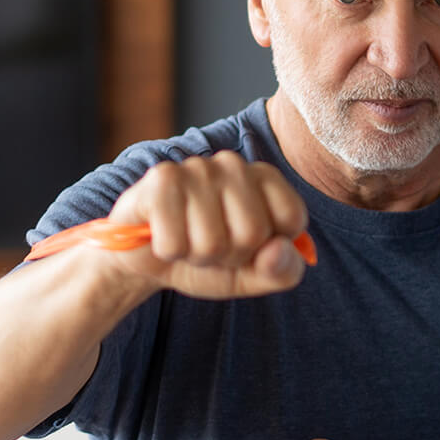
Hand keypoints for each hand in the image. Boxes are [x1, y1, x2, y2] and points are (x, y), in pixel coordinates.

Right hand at [103, 155, 309, 300]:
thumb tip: (280, 250)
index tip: (249, 246)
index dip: (268, 248)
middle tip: (211, 247)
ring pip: (211, 242)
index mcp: (265, 178)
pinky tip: (163, 236)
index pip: (291, 218)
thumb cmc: (207, 258)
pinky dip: (170, 252)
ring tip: (187, 240)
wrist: (147, 258)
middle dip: (230, 256)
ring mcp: (197, 168)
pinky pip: (176, 243)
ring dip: (197, 257)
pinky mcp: (161, 180)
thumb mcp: (253, 275)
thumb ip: (282, 270)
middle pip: (252, 232)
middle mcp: (234, 165)